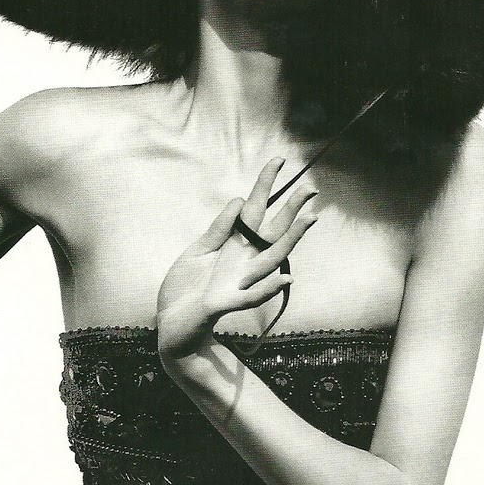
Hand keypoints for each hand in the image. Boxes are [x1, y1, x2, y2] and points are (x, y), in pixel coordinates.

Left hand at [156, 158, 318, 364]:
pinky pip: (250, 298)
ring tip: (310, 220)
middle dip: (290, 210)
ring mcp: (237, 283)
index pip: (255, 211)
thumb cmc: (186, 289)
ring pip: (270, 260)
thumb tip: (240, 201)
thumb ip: (218, 230)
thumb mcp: (197, 252)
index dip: (266, 185)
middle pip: (272, 232)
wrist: (172, 325)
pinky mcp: (223, 304)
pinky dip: (267, 290)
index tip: (279, 159)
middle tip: (311, 187)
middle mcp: (242, 262)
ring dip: (291, 240)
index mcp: (234, 246)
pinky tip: (286, 280)